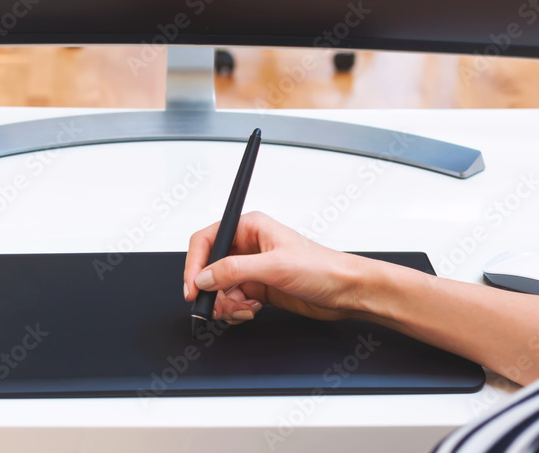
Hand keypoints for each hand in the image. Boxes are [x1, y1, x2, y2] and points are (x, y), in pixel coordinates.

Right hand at [183, 211, 376, 324]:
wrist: (346, 291)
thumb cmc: (323, 267)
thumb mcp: (275, 266)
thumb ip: (234, 270)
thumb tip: (204, 277)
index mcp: (250, 227)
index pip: (207, 240)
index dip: (194, 264)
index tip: (192, 287)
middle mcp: (248, 246)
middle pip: (209, 267)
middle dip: (211, 290)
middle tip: (217, 305)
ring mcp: (253, 268)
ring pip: (219, 288)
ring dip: (225, 303)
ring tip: (243, 309)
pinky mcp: (258, 288)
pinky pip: (232, 300)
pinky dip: (236, 310)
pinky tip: (253, 310)